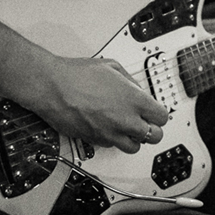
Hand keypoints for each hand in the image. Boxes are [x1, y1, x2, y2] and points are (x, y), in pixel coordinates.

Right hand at [40, 55, 170, 153]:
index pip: (162, 118)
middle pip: (154, 137)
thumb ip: (130, 81)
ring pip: (135, 147)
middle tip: (144, 121)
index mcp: (134, 100)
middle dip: (151, 129)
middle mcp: (126, 121)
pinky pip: (113, 146)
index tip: (154, 111)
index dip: (158, 114)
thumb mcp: (112, 67)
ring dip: (134, 138)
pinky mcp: (96, 141)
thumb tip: (136, 90)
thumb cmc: (77, 75)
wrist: (52, 87)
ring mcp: (111, 133)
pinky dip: (114, 140)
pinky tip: (108, 127)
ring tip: (127, 127)